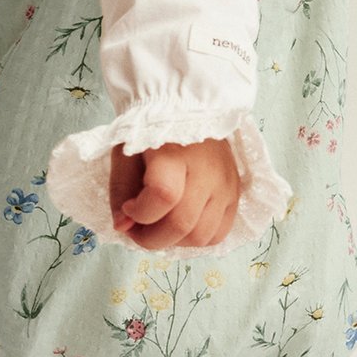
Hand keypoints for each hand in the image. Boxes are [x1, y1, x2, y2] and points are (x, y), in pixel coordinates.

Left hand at [109, 135, 241, 250]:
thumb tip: (123, 227)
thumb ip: (120, 191)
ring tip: (159, 226)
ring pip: (201, 236)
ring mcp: (225, 184)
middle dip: (151, 239)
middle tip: (138, 230)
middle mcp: (206, 169)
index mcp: (174, 152)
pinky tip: (181, 224)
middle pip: (182, 224)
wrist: (189, 115)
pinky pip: (218, 234)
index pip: (163, 196)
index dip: (141, 213)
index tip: (129, 207)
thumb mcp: (126, 154)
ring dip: (173, 242)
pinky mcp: (235, 194)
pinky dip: (196, 239)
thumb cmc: (153, 136)